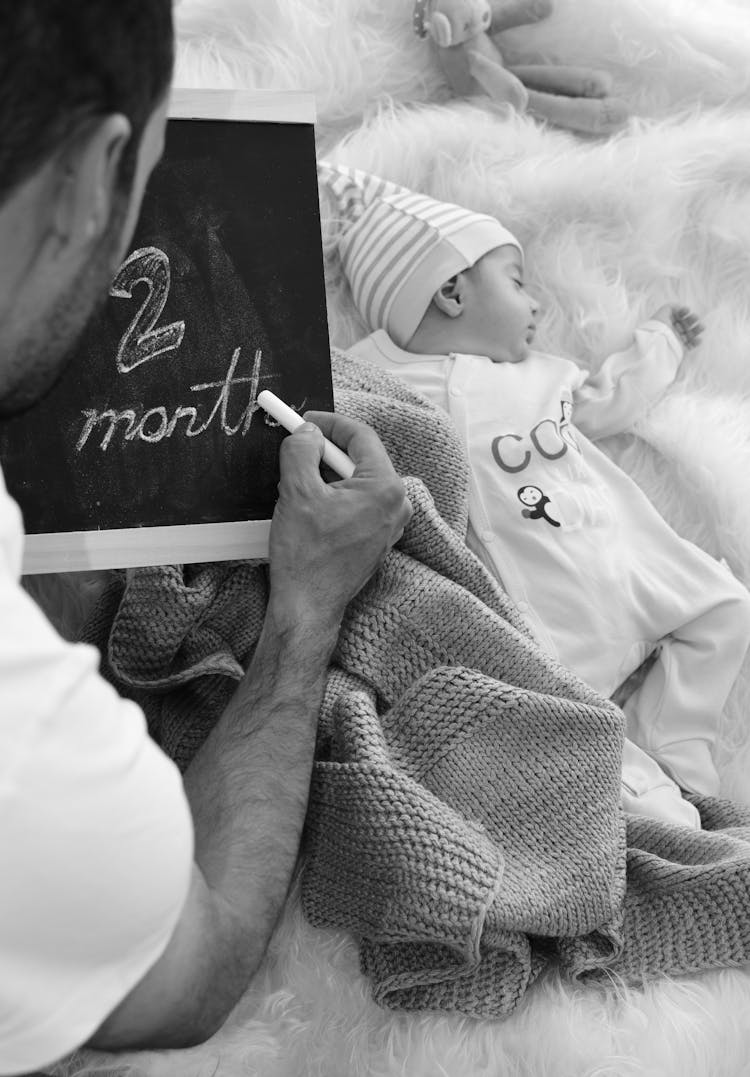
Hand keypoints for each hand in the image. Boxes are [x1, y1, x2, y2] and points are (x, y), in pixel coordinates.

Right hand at [267, 413, 411, 629]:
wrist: (308, 606)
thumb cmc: (307, 556)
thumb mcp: (297, 492)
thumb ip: (301, 450)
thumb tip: (307, 433)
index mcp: (386, 488)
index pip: (361, 436)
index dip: (329, 423)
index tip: (304, 421)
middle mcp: (397, 505)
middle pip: (360, 458)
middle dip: (326, 450)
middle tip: (297, 446)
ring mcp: (390, 524)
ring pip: (357, 482)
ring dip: (328, 475)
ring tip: (299, 481)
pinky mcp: (377, 539)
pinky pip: (358, 504)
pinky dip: (335, 496)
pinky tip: (311, 506)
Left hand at [651, 304, 703, 349]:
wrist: (657, 344)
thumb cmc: (659, 327)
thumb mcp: (662, 313)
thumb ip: (670, 307)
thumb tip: (679, 307)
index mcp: (667, 323)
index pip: (677, 317)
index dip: (683, 312)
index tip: (687, 310)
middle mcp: (672, 332)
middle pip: (685, 325)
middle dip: (692, 320)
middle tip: (696, 317)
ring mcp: (676, 340)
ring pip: (689, 334)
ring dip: (697, 330)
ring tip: (702, 326)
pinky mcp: (680, 349)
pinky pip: (690, 346)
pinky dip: (695, 343)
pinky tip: (699, 339)